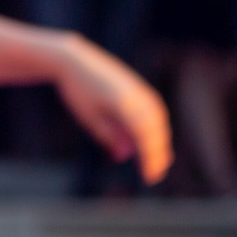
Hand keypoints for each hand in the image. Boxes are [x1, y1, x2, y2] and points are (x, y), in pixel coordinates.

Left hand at [53, 35, 170, 183]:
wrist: (76, 60)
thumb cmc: (79, 90)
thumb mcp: (89, 117)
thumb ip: (109, 137)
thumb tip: (125, 156)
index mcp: (124, 104)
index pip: (144, 136)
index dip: (149, 158)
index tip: (148, 177)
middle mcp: (138, 96)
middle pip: (156, 130)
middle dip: (157, 154)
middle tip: (153, 175)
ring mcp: (141, 90)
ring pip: (159, 122)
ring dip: (160, 143)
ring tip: (157, 163)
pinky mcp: (140, 88)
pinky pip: (155, 112)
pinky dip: (155, 129)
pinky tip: (151, 143)